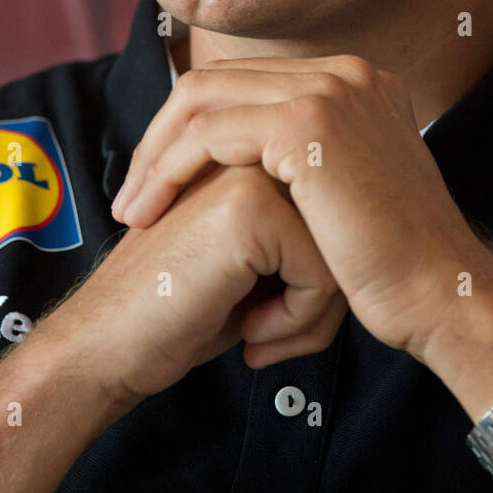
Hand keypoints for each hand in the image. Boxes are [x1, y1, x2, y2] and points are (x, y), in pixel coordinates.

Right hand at [42, 161, 347, 408]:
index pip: (341, 212)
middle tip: (272, 331)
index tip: (270, 312)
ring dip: (312, 313)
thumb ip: (306, 229)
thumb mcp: (259, 261)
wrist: (110, 344)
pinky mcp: (250, 206)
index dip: (319, 279)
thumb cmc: (185, 310)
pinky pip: (323, 274)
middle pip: (346, 226)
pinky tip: (251, 333)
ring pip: (341, 248)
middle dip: (322, 295)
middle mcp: (258, 147)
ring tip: (262, 332)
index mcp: (260, 149)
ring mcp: (252, 168)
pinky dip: (297, 322)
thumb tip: (381, 246)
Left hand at [112, 55, 492, 363]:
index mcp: (353, 82)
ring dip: (154, 155)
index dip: (189, 129)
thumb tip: (245, 166)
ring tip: (132, 210)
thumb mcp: (344, 196)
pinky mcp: (310, 122)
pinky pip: (208, 132)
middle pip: (215, 80)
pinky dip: (168, 171)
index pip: (243, 82)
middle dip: (160, 138)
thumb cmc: (391, 266)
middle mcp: (345, 72)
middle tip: (133, 197)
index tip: (158, 182)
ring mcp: (330, 89)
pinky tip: (149, 213)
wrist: (440, 296)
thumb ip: (302, 166)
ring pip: (201, 99)